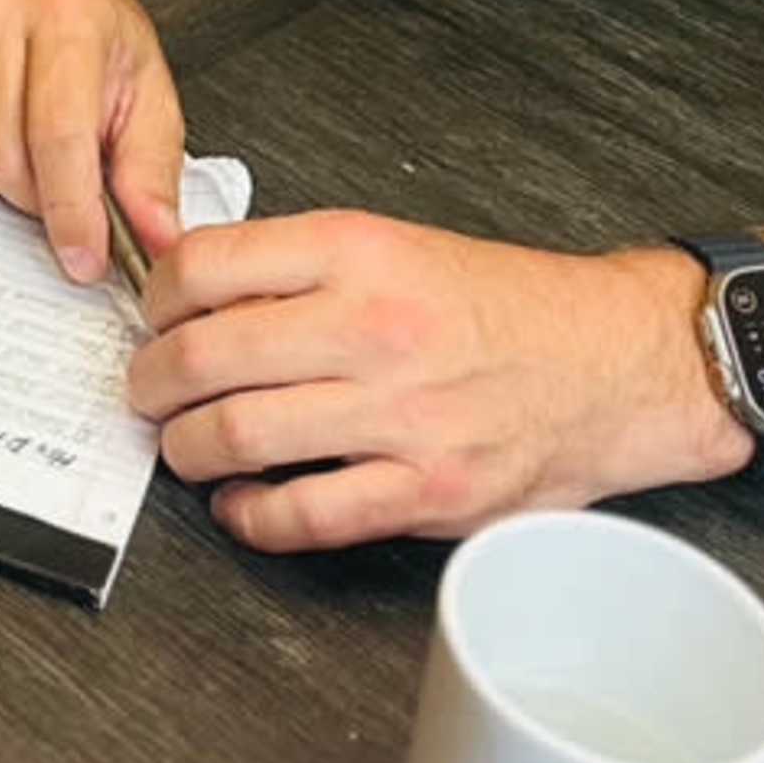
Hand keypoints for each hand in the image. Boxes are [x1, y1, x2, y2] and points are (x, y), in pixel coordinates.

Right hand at [0, 0, 187, 287]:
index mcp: (67, 17)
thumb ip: (152, 172)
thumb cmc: (96, 32)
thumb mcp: (149, 94)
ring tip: (21, 142)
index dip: (71, 212)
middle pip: (2, 156)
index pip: (59, 138)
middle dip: (34, 196)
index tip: (83, 257)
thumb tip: (157, 239)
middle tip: (57, 179)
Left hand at [127, 215, 746, 549]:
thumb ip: (299, 265)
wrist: (616, 361)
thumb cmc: (506, 306)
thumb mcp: (397, 245)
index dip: (156, 296)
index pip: (203, 265)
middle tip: (147, 391)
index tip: (153, 317)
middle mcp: (374, 328)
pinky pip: (302, 515)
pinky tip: (242, 504)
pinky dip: (250, 517)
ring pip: (237, 436)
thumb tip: (193, 289)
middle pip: (202, 356)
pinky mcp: (428, 490)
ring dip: (187, 449)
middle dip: (150, 381)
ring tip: (187, 446)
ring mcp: (401, 414)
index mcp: (359, 252)